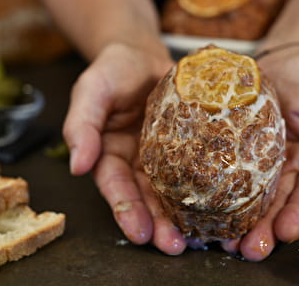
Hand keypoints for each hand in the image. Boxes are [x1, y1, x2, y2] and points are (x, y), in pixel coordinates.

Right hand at [63, 43, 186, 253]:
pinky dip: (206, 186)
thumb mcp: (91, 91)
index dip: (125, 209)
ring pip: (171, 189)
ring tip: (198, 236)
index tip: (139, 233)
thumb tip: (77, 166)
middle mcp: (135, 160)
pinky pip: (195, 167)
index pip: (114, 186)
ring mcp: (162, 154)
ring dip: (181, 214)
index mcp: (108, 153)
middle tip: (173, 245)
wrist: (141, 54)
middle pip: (145, 196)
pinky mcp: (186, 143)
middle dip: (156, 223)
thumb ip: (81, 126)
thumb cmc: (112, 70)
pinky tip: (220, 203)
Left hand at [222, 49, 298, 260]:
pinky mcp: (240, 150)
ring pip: (256, 194)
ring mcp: (265, 159)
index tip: (285, 232)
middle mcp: (291, 164)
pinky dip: (223, 193)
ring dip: (243, 220)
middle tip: (248, 249)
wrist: (278, 63)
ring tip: (228, 242)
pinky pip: (231, 172)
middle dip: (266, 228)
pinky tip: (211, 211)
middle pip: (281, 201)